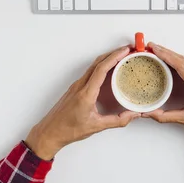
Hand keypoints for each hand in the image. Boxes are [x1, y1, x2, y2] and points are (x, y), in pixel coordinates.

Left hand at [25, 46, 139, 159]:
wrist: (50, 132)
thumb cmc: (69, 129)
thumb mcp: (96, 126)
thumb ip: (117, 121)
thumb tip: (133, 115)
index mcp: (86, 93)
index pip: (101, 69)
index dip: (114, 57)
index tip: (125, 51)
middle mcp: (80, 86)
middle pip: (98, 63)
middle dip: (113, 53)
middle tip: (127, 50)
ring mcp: (77, 85)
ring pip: (93, 66)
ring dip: (107, 58)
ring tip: (120, 57)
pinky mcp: (76, 88)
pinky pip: (90, 72)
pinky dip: (101, 66)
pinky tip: (108, 69)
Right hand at [143, 43, 183, 135]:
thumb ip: (167, 117)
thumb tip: (150, 113)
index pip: (182, 66)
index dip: (167, 56)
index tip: (156, 49)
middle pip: (183, 60)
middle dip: (166, 52)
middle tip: (152, 47)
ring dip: (173, 55)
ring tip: (159, 51)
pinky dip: (180, 60)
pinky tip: (173, 59)